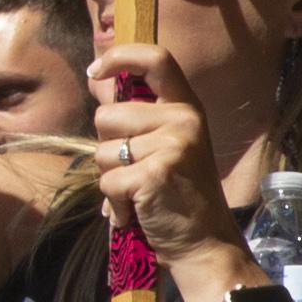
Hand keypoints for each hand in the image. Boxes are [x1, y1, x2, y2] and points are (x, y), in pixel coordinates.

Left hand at [88, 39, 240, 273]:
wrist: (205, 244)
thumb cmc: (178, 195)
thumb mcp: (168, 146)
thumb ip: (138, 117)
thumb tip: (96, 79)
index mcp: (187, 109)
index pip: (156, 58)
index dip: (119, 56)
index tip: (96, 72)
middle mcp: (183, 120)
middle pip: (106, 116)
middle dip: (109, 147)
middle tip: (139, 171)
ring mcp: (172, 146)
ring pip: (102, 150)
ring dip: (112, 177)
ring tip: (142, 191)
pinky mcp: (154, 173)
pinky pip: (107, 181)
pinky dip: (114, 203)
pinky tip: (138, 211)